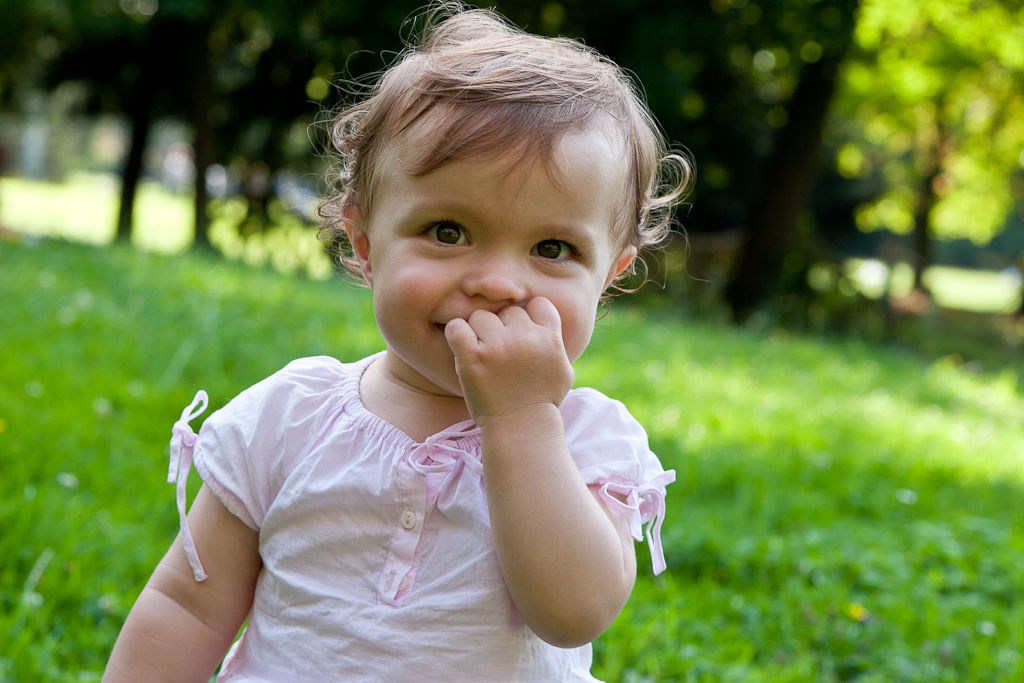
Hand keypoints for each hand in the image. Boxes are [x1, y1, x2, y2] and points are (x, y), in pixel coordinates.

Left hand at [444, 297, 573, 423]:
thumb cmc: (542, 401)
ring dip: (478, 332)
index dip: (528, 314)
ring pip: (481, 316)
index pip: (538, 303)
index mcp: (549, 338)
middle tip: (499, 350)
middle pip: (507, 311)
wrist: (520, 428)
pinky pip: (457, 327)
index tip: (521, 333)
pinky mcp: (473, 357)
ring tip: (482, 354)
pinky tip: (462, 348)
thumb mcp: (563, 370)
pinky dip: (456, 334)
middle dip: (502, 327)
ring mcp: (498, 347)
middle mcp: (525, 338)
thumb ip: (556, 341)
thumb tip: (547, 321)